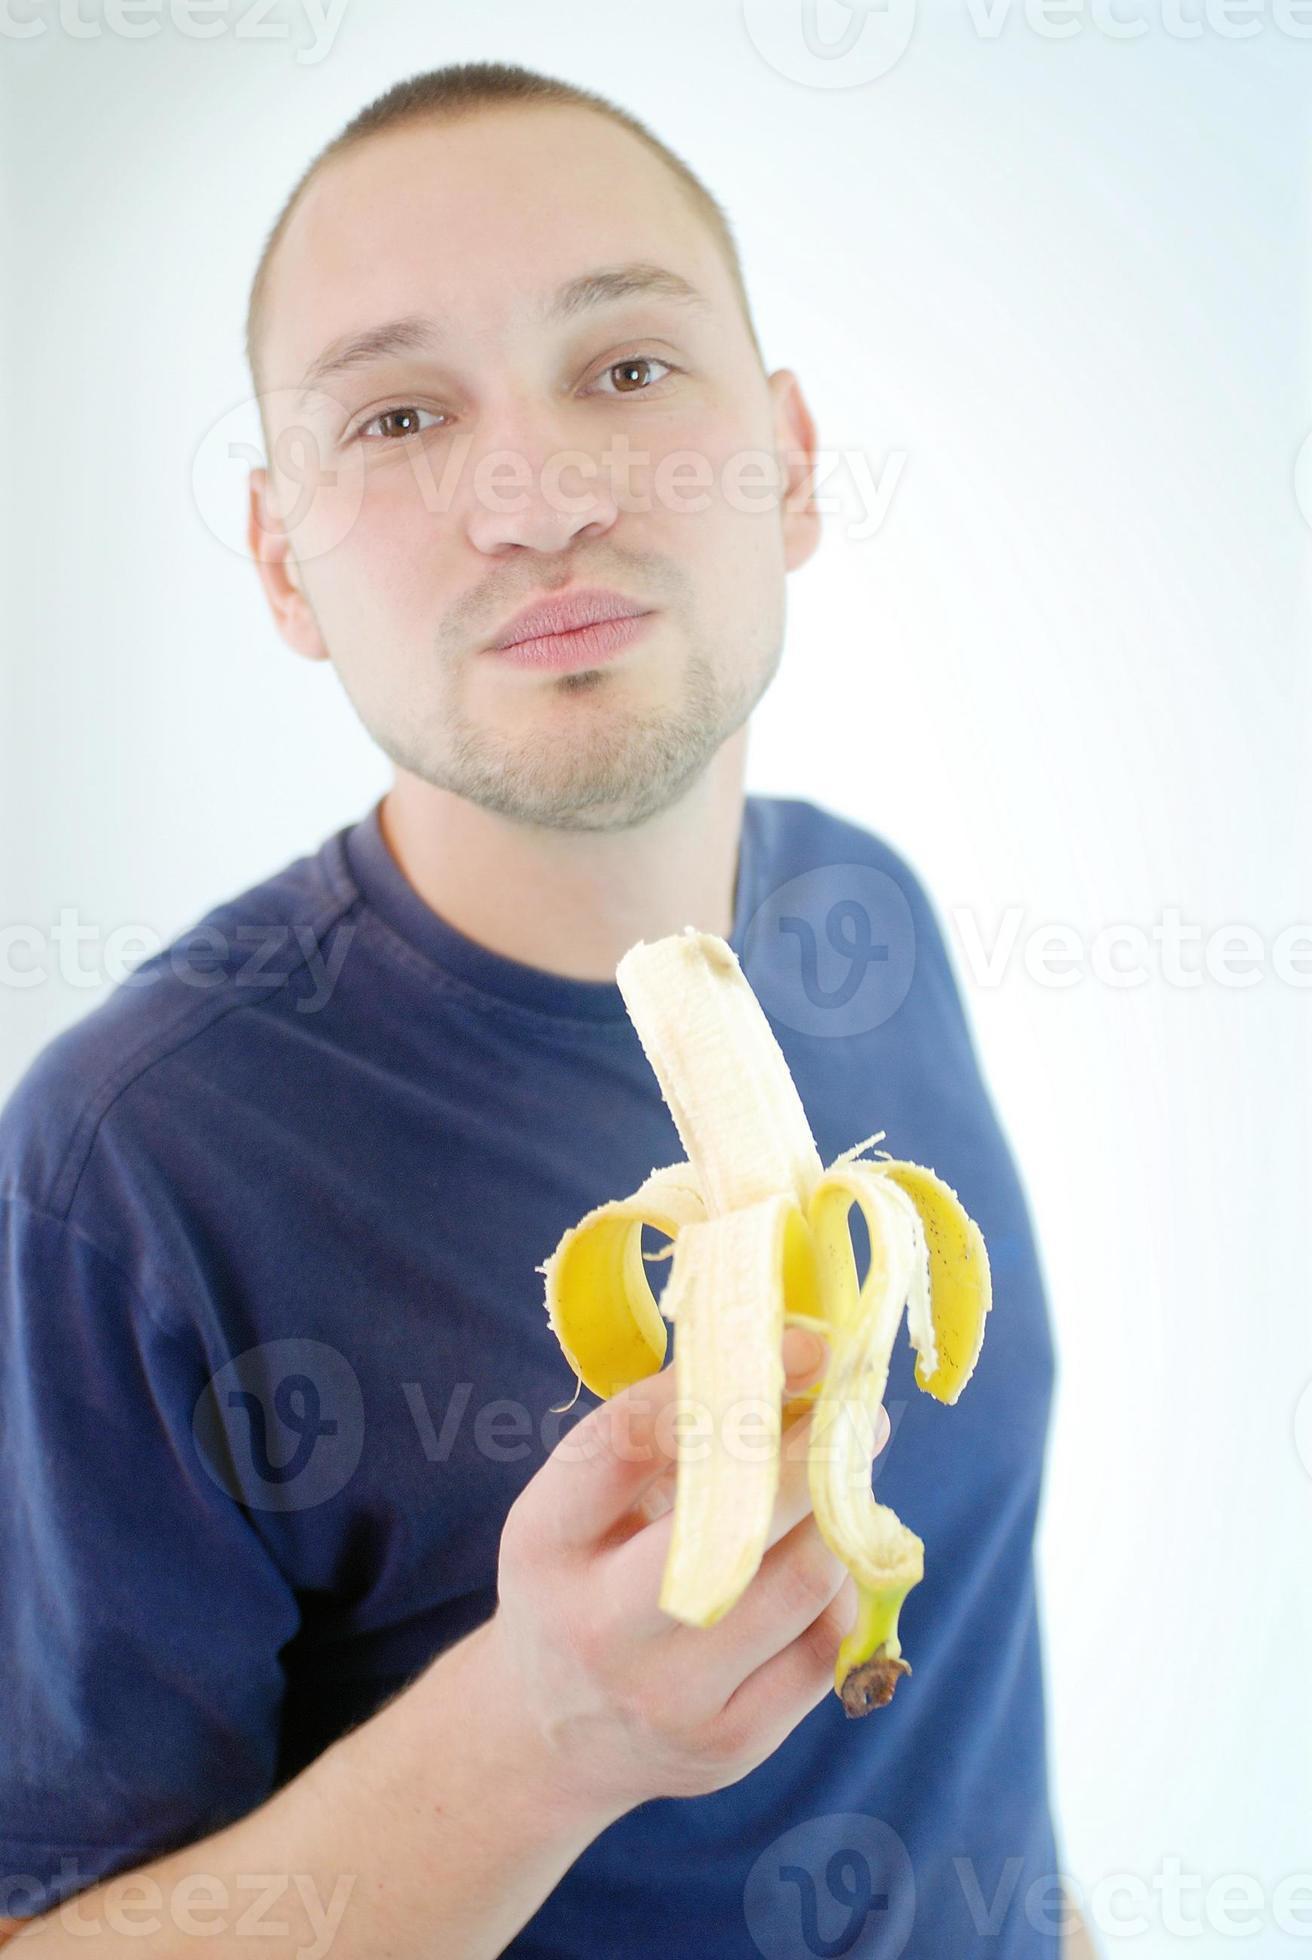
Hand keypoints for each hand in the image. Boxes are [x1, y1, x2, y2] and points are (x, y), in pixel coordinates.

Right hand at [486, 1326, 889, 1815]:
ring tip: (845, 1483)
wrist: (549, 1734)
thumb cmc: (579, 1581)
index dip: (720, 1387)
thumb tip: (787, 1361)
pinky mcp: (730, 1744)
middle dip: (810, 1459)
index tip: (800, 1347)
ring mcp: (668, 1697)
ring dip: (838, 1519)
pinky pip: (821, 1647)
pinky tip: (828, 1560)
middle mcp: (598, 1626)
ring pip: (798, 1585)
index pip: (628, 1443)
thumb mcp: (576, 1507)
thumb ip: (657, 1443)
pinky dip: (838, 1589)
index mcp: (546, 1541)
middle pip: (733, 1527)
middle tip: (855, 1416)